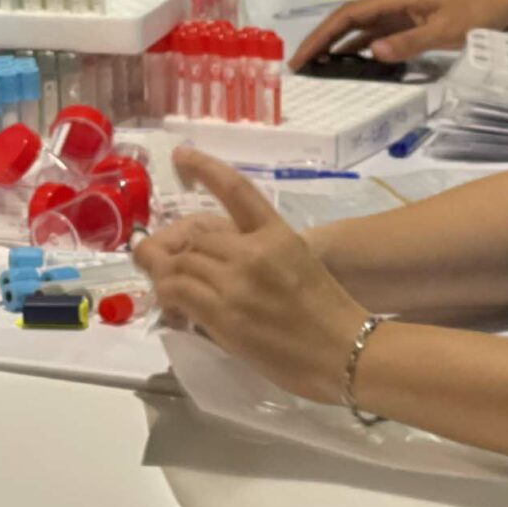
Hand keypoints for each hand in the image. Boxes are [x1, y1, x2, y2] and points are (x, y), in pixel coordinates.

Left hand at [133, 148, 365, 402]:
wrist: (347, 353)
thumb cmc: (330, 314)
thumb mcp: (297, 262)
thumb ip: (258, 253)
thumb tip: (213, 260)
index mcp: (277, 232)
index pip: (235, 188)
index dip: (204, 167)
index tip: (180, 153)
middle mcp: (253, 250)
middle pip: (194, 236)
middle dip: (171, 248)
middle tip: (160, 262)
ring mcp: (237, 280)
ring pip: (180, 263)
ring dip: (165, 274)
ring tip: (164, 286)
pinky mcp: (223, 312)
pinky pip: (177, 291)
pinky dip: (167, 294)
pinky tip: (172, 305)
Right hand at [290, 0, 507, 67]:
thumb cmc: (479, 10)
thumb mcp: (447, 29)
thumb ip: (409, 42)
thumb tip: (372, 54)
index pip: (347, 16)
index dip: (321, 36)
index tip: (302, 56)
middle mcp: (392, 4)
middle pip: (347, 22)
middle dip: (321, 42)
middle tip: (300, 66)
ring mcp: (402, 14)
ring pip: (360, 30)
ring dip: (338, 46)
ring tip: (318, 68)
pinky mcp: (412, 24)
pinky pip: (379, 37)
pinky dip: (362, 50)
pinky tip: (353, 64)